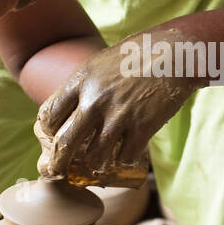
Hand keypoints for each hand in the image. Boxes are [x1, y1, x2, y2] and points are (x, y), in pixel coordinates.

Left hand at [36, 27, 207, 186]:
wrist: (175, 52)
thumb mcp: (101, 63)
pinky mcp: (142, 126)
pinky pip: (126, 157)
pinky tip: (128, 154)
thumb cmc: (137, 55)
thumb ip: (84, 85)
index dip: (48, 132)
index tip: (53, 138)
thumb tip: (69, 108)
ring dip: (96, 164)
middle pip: (65, 143)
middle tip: (59, 172)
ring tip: (99, 163)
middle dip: (58, 164)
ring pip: (95, 157)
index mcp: (81, 80)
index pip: (49, 114)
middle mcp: (95, 99)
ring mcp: (118, 115)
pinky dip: (126, 160)